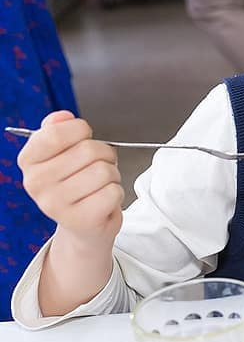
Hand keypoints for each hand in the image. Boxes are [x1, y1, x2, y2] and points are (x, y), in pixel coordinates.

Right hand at [18, 111, 123, 246]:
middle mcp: (36, 183)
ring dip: (112, 175)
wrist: (84, 225)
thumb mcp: (62, 153)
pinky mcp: (80, 220)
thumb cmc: (77, 182)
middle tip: (97, 167)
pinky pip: (113, 191)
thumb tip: (63, 116)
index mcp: (29, 161)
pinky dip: (116, 193)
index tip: (84, 137)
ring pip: (104, 171)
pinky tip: (103, 200)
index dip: (80, 129)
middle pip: (88, 150)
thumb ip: (59, 129)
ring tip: (100, 185)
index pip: (56, 132)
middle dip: (104, 154)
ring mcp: (55, 204)